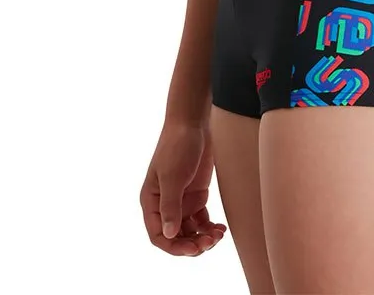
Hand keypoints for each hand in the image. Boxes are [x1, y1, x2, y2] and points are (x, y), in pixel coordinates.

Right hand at [140, 118, 226, 256]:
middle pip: (176, 237)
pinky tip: (220, 228)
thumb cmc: (177, 146)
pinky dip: (210, 227)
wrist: (192, 123)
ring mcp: (181, 200)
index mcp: (152, 202)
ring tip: (218, 235)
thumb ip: (170, 206)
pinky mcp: (196, 195)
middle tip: (210, 242)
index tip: (193, 249)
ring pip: (190, 232)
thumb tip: (169, 235)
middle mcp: (165, 204)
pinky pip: (201, 220)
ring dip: (203, 238)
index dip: (174, 247)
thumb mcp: (173, 176)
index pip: (158, 236)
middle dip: (192, 244)